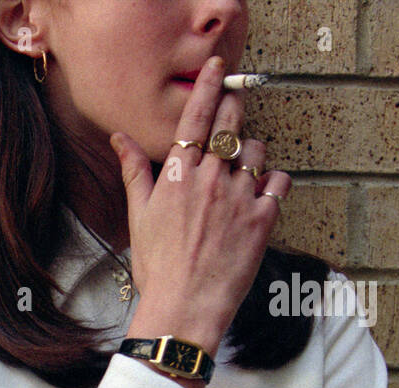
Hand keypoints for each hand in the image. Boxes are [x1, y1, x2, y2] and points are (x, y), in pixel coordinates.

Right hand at [110, 55, 290, 354]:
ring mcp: (239, 197)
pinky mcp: (263, 219)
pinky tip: (261, 192)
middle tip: (234, 103)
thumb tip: (120, 138)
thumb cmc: (157, 268)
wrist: (184, 307)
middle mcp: (210, 179)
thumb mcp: (138, 216)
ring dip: (251, 152)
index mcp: (178, 177)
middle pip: (230, 124)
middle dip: (234, 107)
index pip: (195, 118)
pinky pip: (279, 182)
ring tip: (241, 168)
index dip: (207, 87)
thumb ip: (134, 171)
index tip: (216, 69)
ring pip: (256, 151)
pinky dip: (273, 181)